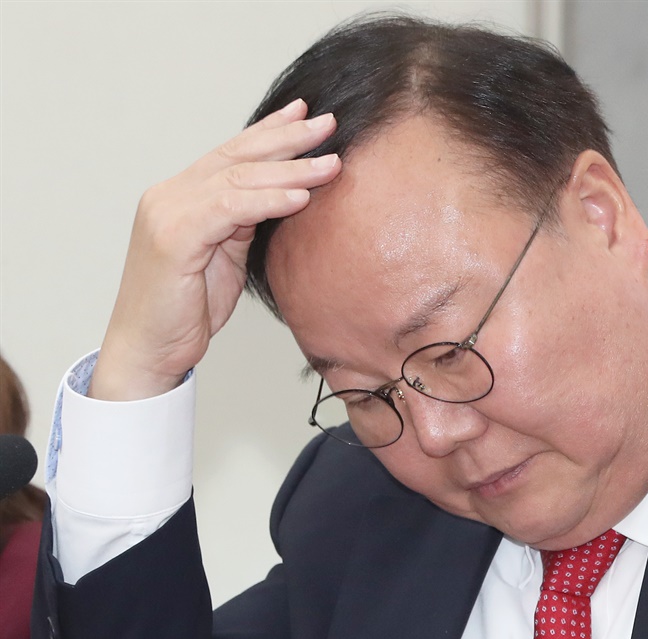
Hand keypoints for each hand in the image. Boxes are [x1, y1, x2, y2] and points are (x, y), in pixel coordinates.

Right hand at [89, 99, 339, 400]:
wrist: (150, 350)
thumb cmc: (186, 309)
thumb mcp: (224, 256)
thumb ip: (243, 222)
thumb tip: (283, 196)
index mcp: (181, 196)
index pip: (232, 152)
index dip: (269, 131)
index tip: (305, 114)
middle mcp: (170, 195)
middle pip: (238, 155)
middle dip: (287, 138)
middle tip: (328, 123)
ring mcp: (168, 212)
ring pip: (238, 178)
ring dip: (290, 170)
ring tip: (330, 164)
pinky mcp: (173, 238)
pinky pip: (230, 208)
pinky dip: (269, 202)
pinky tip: (301, 199)